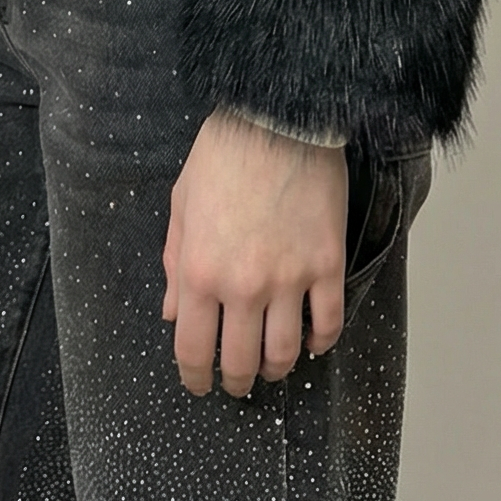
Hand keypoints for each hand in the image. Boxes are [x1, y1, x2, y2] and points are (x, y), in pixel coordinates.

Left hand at [161, 109, 347, 396]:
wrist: (278, 117)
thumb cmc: (224, 153)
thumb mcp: (182, 202)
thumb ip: (174, 262)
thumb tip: (172, 312)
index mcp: (199, 270)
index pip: (192, 349)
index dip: (194, 377)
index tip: (198, 383)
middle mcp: (242, 285)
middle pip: (240, 362)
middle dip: (235, 381)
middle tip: (237, 381)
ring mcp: (288, 278)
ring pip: (284, 353)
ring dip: (276, 369)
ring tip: (272, 366)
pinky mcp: (327, 265)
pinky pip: (328, 323)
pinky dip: (320, 342)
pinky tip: (312, 340)